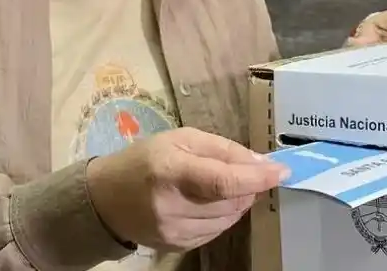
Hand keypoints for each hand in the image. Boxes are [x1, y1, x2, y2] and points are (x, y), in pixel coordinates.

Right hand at [86, 127, 289, 252]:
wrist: (106, 199)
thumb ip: (222, 149)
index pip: (223, 181)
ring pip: (229, 219)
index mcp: (171, 171)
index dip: (257, 178)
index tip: (281, 171)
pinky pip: (217, 231)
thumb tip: (260, 162)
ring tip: (221, 186)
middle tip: (246, 171)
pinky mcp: (176, 246)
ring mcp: (173, 232)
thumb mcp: (180, 139)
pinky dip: (223, 215)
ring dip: (237, 201)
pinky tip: (209, 203)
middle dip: (248, 186)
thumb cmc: (145, 160)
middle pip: (231, 201)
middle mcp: (172, 206)